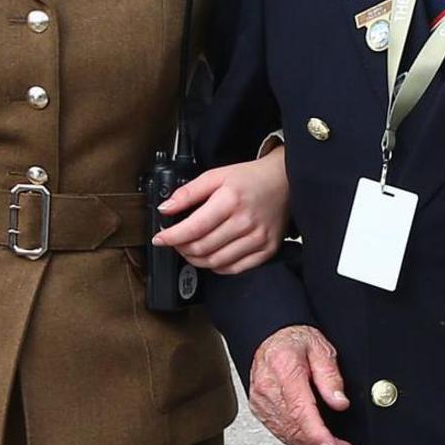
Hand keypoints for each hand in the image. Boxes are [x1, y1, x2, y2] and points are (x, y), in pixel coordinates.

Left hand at [155, 153, 288, 273]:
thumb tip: (165, 209)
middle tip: (175, 242)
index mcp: (230, 200)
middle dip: (181, 248)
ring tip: (189, 250)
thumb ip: (188, 192)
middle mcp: (246, 222)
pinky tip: (211, 256)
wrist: (284, 181)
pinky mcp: (267, 250)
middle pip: (202, 248)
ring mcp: (258, 239)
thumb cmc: (250, 178)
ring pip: (215, 262)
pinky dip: (217, 267)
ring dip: (196, 260)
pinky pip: (235, 269)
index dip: (171, 237)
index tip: (159, 239)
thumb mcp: (216, 176)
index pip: (193, 228)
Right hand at [246, 323, 353, 444]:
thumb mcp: (321, 349)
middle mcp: (267, 387)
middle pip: (294, 427)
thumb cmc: (295, 341)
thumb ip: (331, 376)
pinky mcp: (258, 408)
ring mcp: (260, 400)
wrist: (271, 337)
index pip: (300, 410)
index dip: (317, 435)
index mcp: (284, 369)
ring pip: (285, 434)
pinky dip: (297, 442)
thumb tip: (340, 402)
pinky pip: (278, 431)